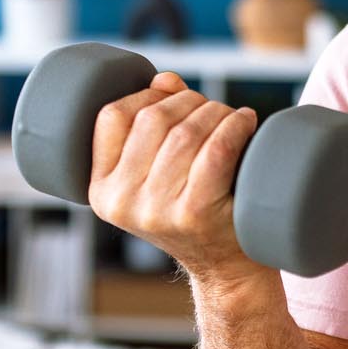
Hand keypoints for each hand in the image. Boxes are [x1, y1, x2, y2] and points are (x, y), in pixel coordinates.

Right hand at [86, 71, 270, 289]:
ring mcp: (157, 211)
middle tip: (213, 109)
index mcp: (100, 190)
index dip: (145, 94)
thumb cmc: (193, 209)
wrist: (225, 268)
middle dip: (189, 100)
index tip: (173, 95)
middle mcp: (122, 203)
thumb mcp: (157, 174)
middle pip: (153, 119)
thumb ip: (152, 125)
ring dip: (217, 112)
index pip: (109, 117)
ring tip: (233, 118)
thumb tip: (164, 80)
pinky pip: (217, 149)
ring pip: (187, 132)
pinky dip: (236, 126)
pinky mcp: (196, 213)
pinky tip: (246, 122)